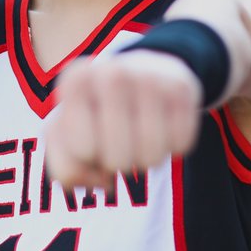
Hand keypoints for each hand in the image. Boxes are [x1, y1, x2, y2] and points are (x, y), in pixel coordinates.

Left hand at [44, 51, 202, 188]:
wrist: (139, 73)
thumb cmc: (96, 113)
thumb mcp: (67, 135)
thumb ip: (67, 168)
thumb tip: (103, 179)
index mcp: (76, 79)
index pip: (83, 153)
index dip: (89, 159)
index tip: (90, 137)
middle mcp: (112, 71)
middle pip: (117, 161)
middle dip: (118, 163)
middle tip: (117, 140)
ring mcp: (150, 75)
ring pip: (151, 158)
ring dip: (145, 160)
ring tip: (138, 135)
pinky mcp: (183, 87)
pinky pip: (181, 146)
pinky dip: (172, 148)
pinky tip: (161, 125)